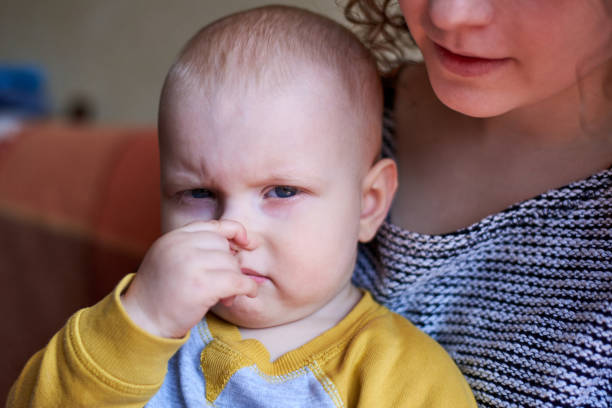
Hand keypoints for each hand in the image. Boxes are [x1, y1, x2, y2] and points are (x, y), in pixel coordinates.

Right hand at [121, 220, 257, 337]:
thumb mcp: (171, 258)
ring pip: (232, 264)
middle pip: (224, 246)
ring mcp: (191, 264)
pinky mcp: (201, 286)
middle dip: (230, 265)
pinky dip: (248, 288)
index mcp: (174, 237)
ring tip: (225, 296)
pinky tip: (247, 294)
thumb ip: (195, 247)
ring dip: (235, 280)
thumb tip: (238, 245)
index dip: (235, 232)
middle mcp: (181, 245)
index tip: (246, 243)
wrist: (141, 320)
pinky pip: (237, 281)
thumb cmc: (160, 293)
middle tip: (225, 285)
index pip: (214, 225)